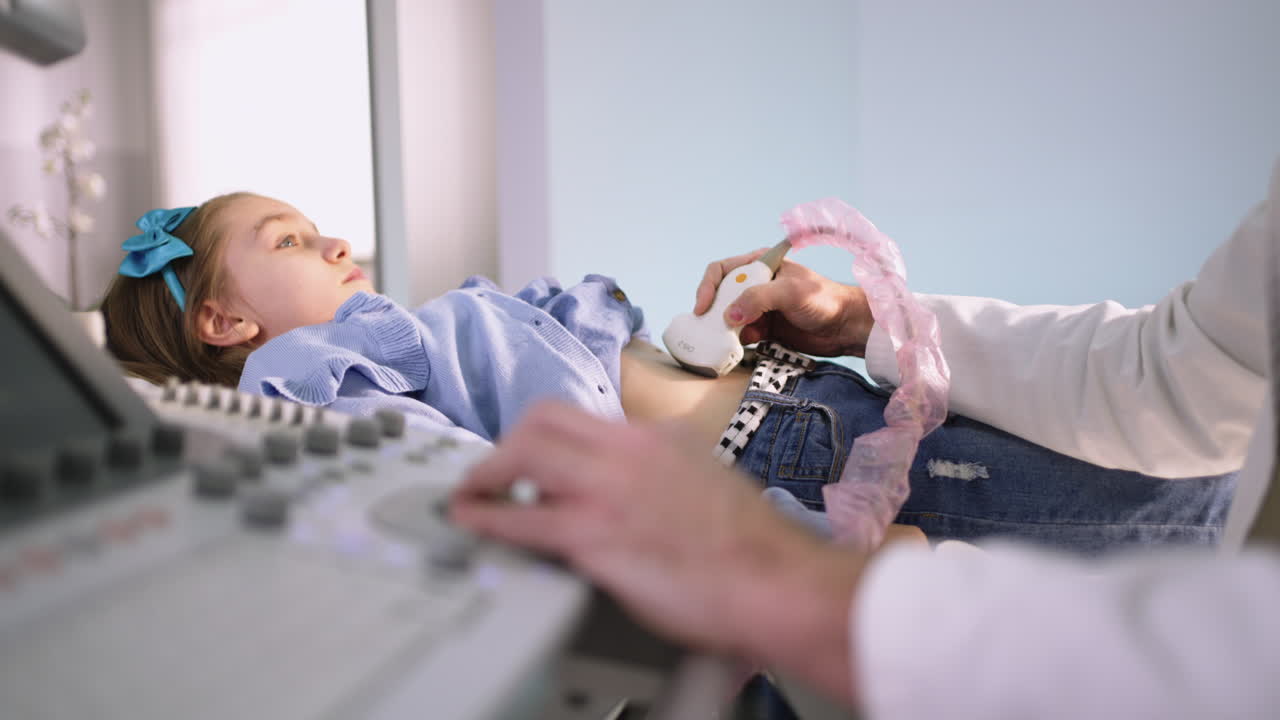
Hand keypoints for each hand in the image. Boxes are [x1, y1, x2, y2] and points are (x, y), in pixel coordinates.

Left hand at [450, 401, 865, 704]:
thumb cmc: (753, 547)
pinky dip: (488, 518)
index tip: (525, 455)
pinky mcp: (597, 536)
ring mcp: (609, 490)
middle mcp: (628, 452)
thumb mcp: (706, 481)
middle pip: (541, 420)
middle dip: (506, 446)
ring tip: (470, 495)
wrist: (775, 580)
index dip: (540, 435)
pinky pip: (524, 519)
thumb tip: (638, 485)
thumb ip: (665, 473)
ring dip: (486, 475)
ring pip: (524, 455)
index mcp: (655, 439)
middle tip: (490, 473)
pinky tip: (473, 523)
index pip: (579, 417)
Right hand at [694, 250, 873, 356]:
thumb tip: (730, 316)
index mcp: (760, 265)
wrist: (844, 327)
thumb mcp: (790, 292)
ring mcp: (759, 308)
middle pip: (720, 296)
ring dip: (724, 329)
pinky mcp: (764, 329)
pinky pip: (741, 335)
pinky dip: (737, 342)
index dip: (707, 287)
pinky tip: (742, 347)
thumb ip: (758, 299)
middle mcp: (755, 284)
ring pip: (728, 318)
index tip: (703, 308)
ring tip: (727, 340)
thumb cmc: (823, 299)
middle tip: (711, 328)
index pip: (722, 270)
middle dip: (714, 312)